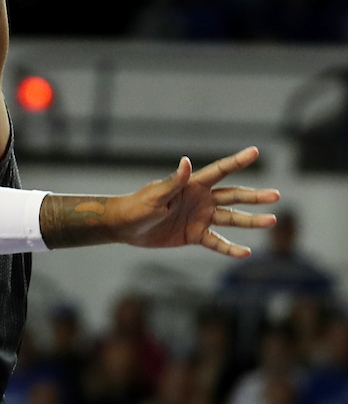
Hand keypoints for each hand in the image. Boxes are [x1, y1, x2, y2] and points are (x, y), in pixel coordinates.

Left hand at [110, 147, 277, 255]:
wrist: (126, 226)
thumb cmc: (138, 205)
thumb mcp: (156, 194)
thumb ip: (174, 181)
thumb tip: (186, 161)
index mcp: (193, 184)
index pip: (220, 170)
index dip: (237, 161)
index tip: (255, 151)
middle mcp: (201, 199)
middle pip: (233, 195)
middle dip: (254, 196)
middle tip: (276, 196)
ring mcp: (200, 217)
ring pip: (231, 218)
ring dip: (251, 221)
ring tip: (272, 220)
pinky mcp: (195, 235)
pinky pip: (217, 242)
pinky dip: (231, 248)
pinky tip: (246, 252)